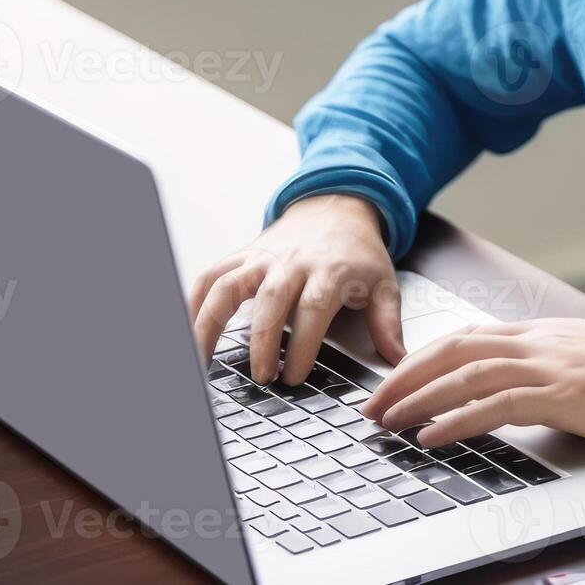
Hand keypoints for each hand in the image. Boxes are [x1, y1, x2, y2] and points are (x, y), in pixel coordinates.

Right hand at [188, 194, 406, 385]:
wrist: (336, 207)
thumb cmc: (359, 254)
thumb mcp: (384, 283)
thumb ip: (388, 323)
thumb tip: (398, 361)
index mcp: (330, 271)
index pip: (314, 308)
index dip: (303, 343)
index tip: (295, 375)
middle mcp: (291, 263)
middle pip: (271, 301)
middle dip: (263, 341)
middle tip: (263, 376)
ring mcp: (262, 258)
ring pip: (229, 287)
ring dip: (212, 323)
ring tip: (202, 360)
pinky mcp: (242, 255)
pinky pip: (211, 276)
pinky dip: (194, 302)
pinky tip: (186, 330)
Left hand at [361, 319, 584, 448]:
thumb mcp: (583, 364)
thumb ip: (545, 370)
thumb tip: (510, 393)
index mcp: (540, 332)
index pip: (464, 337)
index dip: (421, 358)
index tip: (391, 382)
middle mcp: (537, 341)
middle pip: (452, 349)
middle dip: (404, 377)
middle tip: (370, 405)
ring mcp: (549, 364)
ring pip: (465, 373)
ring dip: (418, 398)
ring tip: (387, 422)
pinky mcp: (564, 393)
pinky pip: (497, 404)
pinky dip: (457, 419)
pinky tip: (432, 435)